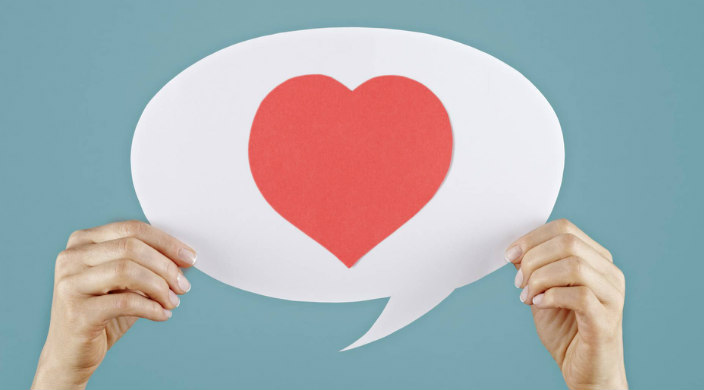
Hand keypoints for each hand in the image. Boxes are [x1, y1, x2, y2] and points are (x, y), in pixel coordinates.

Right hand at [32, 221, 196, 389]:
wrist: (70, 354)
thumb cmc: (103, 313)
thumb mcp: (126, 283)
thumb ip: (148, 264)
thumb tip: (185, 257)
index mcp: (83, 241)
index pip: (132, 229)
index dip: (166, 242)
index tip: (190, 258)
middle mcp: (71, 257)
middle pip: (131, 247)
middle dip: (166, 266)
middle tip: (184, 286)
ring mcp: (70, 283)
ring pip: (127, 271)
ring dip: (160, 287)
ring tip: (173, 302)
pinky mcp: (76, 312)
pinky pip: (125, 302)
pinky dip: (151, 307)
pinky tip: (163, 314)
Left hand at [505, 219, 626, 389]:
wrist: (585, 370)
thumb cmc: (566, 331)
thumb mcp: (542, 291)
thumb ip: (533, 268)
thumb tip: (516, 250)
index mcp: (596, 259)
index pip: (564, 228)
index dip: (531, 238)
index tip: (509, 255)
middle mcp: (610, 273)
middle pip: (567, 242)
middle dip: (533, 259)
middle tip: (519, 282)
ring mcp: (612, 296)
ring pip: (574, 266)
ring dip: (540, 278)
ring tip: (527, 296)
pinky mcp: (607, 320)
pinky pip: (579, 296)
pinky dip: (551, 296)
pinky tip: (538, 305)